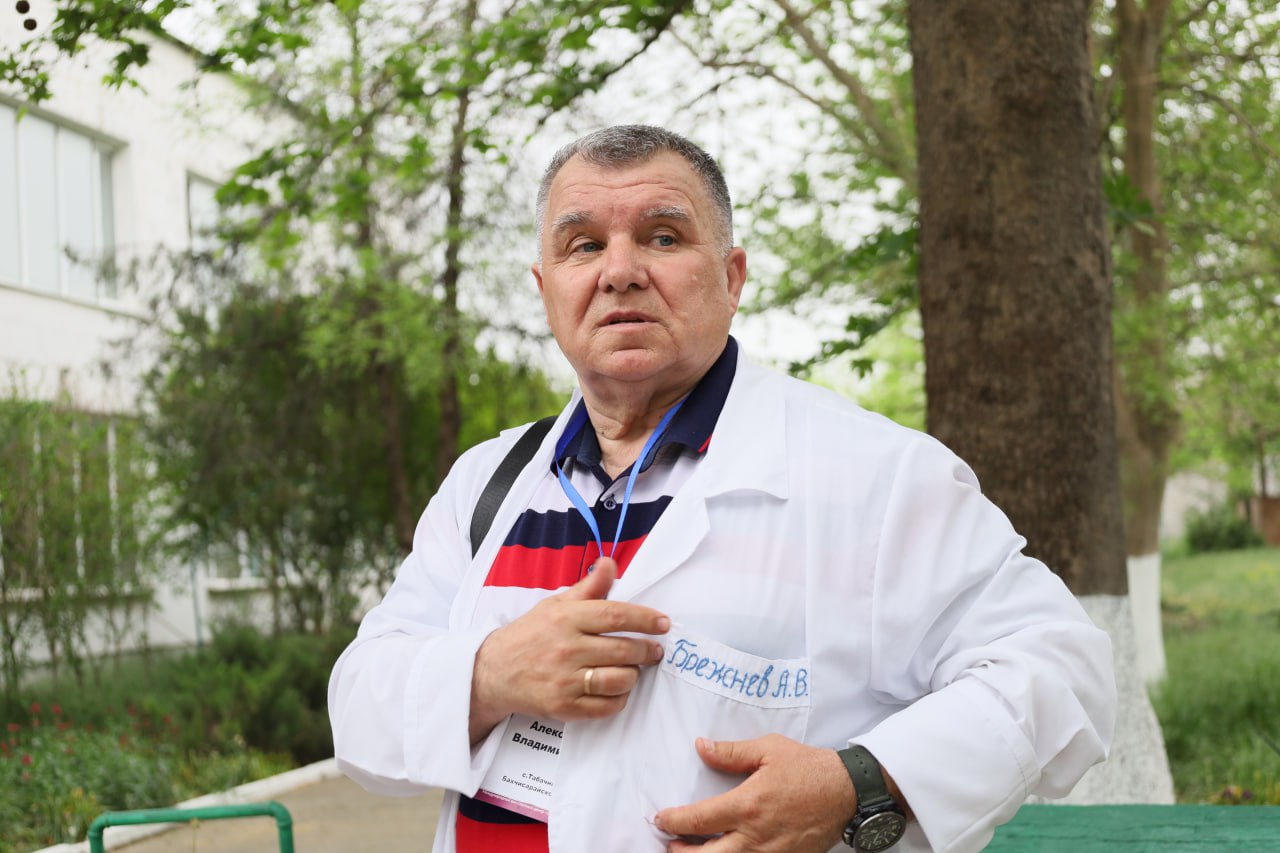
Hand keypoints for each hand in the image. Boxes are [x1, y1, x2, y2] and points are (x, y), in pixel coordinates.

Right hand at [469, 557, 669, 741]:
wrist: (493, 672)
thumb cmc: (531, 635)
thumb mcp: (556, 605)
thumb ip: (588, 588)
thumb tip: (610, 563)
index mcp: (566, 618)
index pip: (615, 615)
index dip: (645, 619)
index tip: (663, 623)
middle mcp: (566, 648)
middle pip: (622, 650)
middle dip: (646, 650)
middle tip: (654, 650)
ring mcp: (564, 680)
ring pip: (618, 680)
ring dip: (633, 675)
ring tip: (633, 669)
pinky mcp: (563, 706)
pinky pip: (605, 706)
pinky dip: (619, 699)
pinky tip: (617, 689)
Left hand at [654, 735, 856, 852]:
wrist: (847, 792)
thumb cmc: (808, 768)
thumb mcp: (768, 750)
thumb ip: (731, 752)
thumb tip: (700, 746)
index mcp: (747, 805)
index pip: (698, 820)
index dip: (673, 822)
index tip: (661, 818)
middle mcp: (755, 837)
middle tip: (670, 844)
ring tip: (693, 851)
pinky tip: (725, 851)